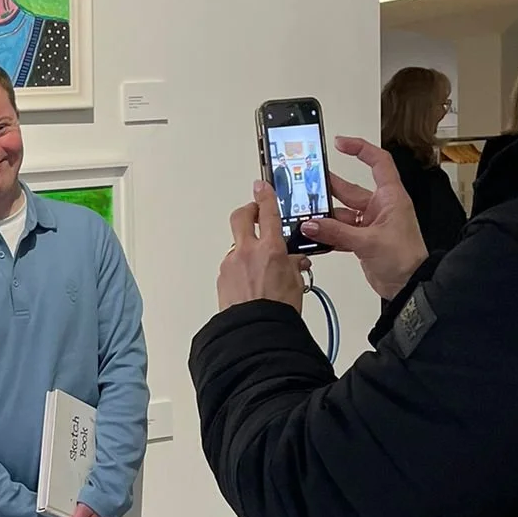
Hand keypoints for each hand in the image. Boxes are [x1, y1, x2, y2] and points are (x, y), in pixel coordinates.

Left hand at [216, 183, 304, 311]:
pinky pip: (232, 266)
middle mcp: (247, 252)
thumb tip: (294, 261)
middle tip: (254, 213)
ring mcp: (231, 264)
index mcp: (270, 248)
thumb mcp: (295, 283)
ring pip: (237, 246)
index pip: (267, 212)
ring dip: (246, 250)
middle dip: (247, 211)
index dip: (265, 195)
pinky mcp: (222, 278)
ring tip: (260, 269)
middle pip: (240, 217)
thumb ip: (292, 265)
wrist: (255, 331)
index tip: (262, 185)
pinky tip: (251, 283)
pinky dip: (240, 269)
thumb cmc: (277, 311)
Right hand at [300, 138, 428, 300]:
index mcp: (390, 197)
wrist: (409, 286)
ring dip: (324, 215)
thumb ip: (336, 232)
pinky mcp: (362, 240)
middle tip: (306, 180)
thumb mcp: (368, 242)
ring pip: (341, 212)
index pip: (378, 162)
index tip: (339, 143)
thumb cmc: (405, 259)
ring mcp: (370, 224)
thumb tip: (310, 224)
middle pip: (350, 188)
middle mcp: (379, 207)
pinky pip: (339, 230)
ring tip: (304, 212)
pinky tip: (313, 234)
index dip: (360, 149)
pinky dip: (327, 233)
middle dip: (328, 186)